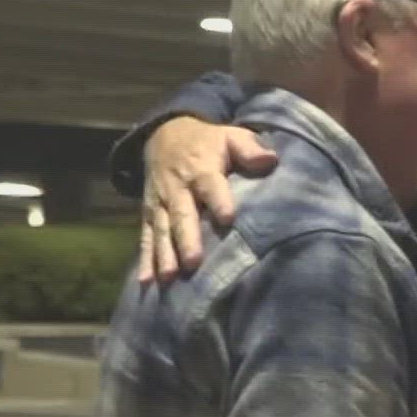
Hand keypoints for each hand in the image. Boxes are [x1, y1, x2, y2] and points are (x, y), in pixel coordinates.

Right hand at [136, 116, 275, 283]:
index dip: (218, 201)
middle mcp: (178, 188)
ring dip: (165, 254)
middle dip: (186, 239)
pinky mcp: (149, 214)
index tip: (228, 219)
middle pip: (182, 215)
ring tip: (170, 277)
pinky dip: (145, 259)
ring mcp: (160, 203)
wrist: (164, 135)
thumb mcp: (230, 136)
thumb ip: (249, 148)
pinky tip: (146, 281)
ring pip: (162, 230)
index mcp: (201, 169)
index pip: (210, 185)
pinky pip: (146, 237)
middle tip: (193, 263)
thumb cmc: (208, 142)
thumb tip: (270, 160)